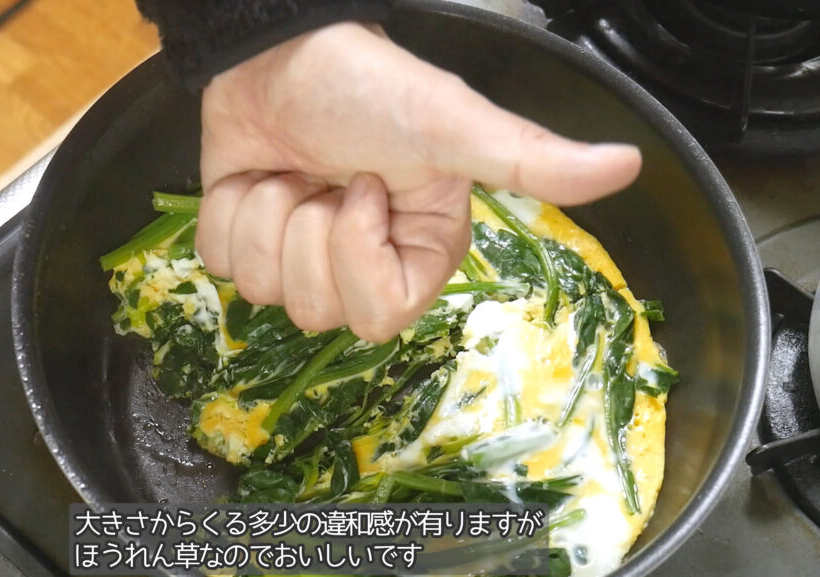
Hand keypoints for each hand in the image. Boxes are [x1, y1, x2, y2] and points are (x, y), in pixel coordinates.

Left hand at [195, 23, 640, 341]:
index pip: (380, 315)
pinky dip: (230, 209)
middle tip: (329, 177)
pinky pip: (221, 262)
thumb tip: (628, 166)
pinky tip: (257, 172)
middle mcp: (360, 264)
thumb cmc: (366, 83)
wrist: (279, 46)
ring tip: (294, 170)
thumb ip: (528, 157)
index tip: (365, 189)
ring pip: (263, 290)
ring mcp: (299, 256)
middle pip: (317, 311)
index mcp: (415, 252)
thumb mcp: (450, 123)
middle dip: (312, 231)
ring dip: (270, 213)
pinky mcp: (245, 238)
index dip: (361, 256)